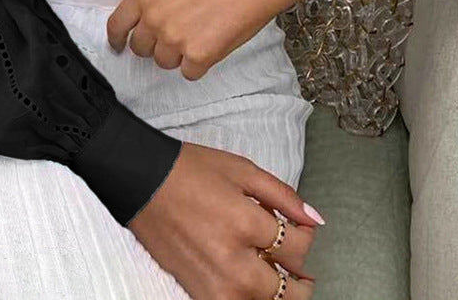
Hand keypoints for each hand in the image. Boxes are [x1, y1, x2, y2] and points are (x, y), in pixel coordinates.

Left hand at [106, 0, 336, 79]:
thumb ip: (157, 0)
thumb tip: (150, 22)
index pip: (117, 25)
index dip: (117, 39)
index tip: (119, 45)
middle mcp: (154, 19)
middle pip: (140, 49)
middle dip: (155, 46)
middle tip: (175, 36)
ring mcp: (174, 40)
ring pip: (165, 63)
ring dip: (179, 55)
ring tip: (201, 32)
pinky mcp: (198, 57)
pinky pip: (189, 73)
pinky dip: (200, 64)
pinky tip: (213, 42)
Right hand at [129, 140, 321, 299]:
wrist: (142, 183)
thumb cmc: (190, 171)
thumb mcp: (242, 170)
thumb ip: (283, 196)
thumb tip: (315, 219)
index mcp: (245, 224)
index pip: (298, 247)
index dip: (308, 236)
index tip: (303, 228)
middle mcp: (233, 263)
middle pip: (289, 290)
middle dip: (302, 277)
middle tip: (300, 267)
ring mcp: (216, 284)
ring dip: (278, 294)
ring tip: (278, 277)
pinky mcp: (199, 294)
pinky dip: (250, 297)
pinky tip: (250, 280)